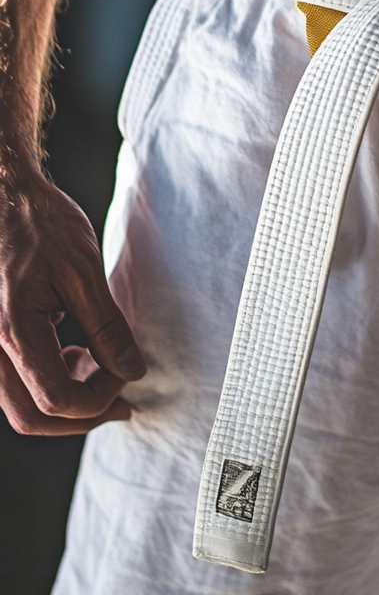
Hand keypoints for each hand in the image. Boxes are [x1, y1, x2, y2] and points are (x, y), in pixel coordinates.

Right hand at [0, 166, 145, 433]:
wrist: (4, 196)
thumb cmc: (41, 223)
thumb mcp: (83, 271)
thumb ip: (106, 327)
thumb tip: (131, 370)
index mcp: (13, 332)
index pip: (56, 400)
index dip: (99, 397)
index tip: (127, 373)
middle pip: (32, 417)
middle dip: (83, 414)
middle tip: (122, 398)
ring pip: (20, 406)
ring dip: (65, 401)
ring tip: (99, 369)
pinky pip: (15, 382)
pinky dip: (48, 382)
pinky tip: (75, 355)